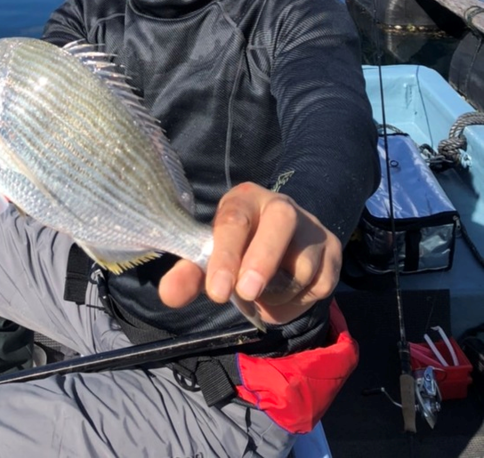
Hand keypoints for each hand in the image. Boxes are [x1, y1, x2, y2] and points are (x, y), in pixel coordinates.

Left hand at [158, 182, 341, 325]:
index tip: (217, 291)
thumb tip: (168, 295)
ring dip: (278, 293)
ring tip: (260, 297)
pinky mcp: (333, 251)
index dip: (225, 256)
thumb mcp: (210, 255)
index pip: (234, 220)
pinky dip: (298, 303)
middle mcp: (281, 205)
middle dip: (263, 260)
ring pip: (303, 265)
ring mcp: (311, 227)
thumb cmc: (238, 246)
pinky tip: (282, 298)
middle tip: (245, 294)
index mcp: (244, 199)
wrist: (283, 238)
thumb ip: (189, 274)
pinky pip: (320, 285)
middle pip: (280, 221)